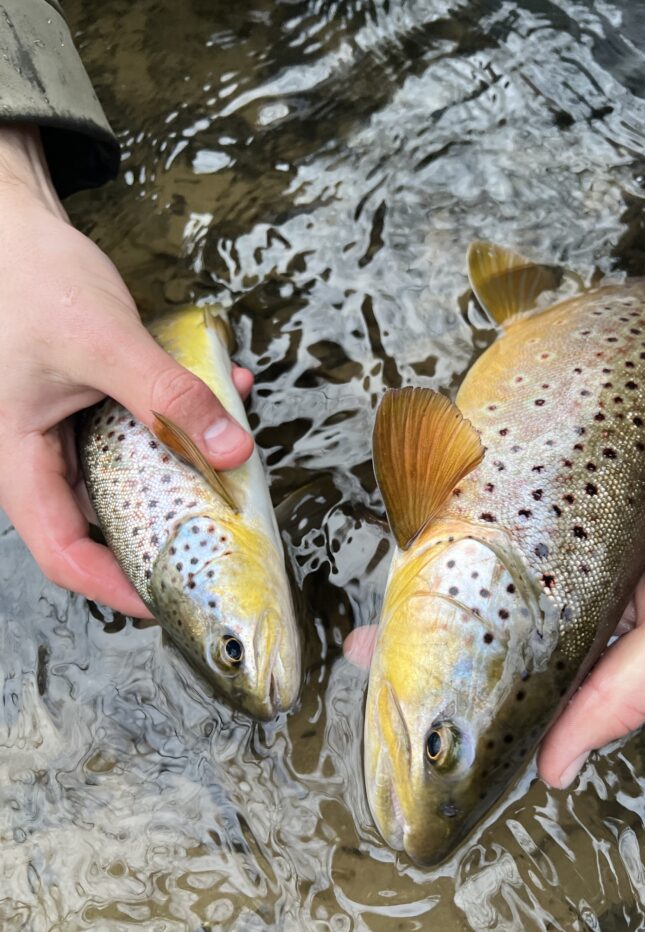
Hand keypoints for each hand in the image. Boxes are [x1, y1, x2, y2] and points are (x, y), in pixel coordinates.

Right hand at [0, 125, 254, 616]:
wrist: (17, 231)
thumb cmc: (35, 282)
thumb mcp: (107, 343)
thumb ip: (170, 397)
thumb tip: (234, 452)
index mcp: (20, 461)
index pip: (63, 553)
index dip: (114, 587)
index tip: (169, 598)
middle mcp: (40, 459)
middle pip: (101, 526)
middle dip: (163, 533)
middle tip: (219, 538)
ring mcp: (65, 435)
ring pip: (129, 478)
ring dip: (184, 469)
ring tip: (234, 457)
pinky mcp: (90, 409)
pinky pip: (140, 434)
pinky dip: (180, 423)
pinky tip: (222, 396)